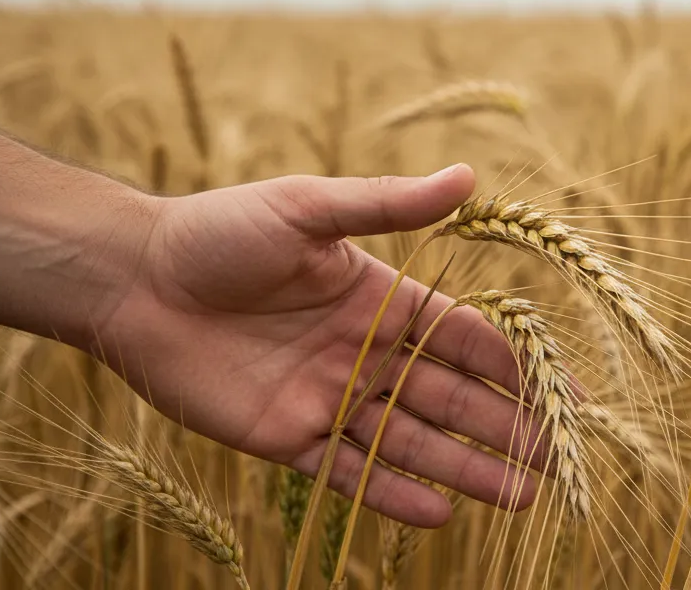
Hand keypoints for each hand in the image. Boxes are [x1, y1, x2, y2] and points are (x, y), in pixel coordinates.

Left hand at [99, 165, 537, 526]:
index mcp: (381, 298)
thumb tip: (471, 177)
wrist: (131, 280)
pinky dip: (393, 494)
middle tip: (557, 458)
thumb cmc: (219, 231)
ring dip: (466, 468)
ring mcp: (330, 398)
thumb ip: (388, 203)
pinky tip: (440, 513)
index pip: (462, 338)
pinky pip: (349, 473)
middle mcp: (365, 353)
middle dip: (505, 427)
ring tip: (520, 496)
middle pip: (451, 398)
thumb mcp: (308, 208)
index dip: (511, 364)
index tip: (559, 392)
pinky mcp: (286, 437)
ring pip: (412, 443)